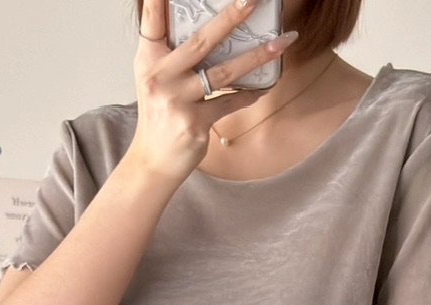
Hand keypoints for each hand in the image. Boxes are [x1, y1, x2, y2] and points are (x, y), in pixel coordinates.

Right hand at [131, 0, 297, 183]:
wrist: (153, 161)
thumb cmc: (160, 115)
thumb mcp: (156, 78)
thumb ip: (172, 52)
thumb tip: (211, 27)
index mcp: (148, 59)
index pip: (152, 20)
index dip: (157, 0)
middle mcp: (159, 77)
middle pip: (200, 41)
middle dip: (230, 17)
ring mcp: (177, 101)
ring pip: (223, 72)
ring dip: (256, 56)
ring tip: (281, 42)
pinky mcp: (194, 123)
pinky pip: (229, 102)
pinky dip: (249, 94)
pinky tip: (265, 86)